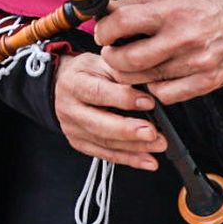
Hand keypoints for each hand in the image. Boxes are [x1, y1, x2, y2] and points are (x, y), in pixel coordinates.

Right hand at [53, 52, 162, 171]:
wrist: (64, 84)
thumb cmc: (88, 72)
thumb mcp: (102, 62)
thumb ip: (123, 73)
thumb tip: (150, 87)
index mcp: (73, 83)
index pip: (98, 93)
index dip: (124, 99)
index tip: (149, 102)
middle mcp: (69, 109)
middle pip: (100, 124)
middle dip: (129, 131)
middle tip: (153, 133)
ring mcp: (73, 129)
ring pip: (105, 143)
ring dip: (135, 147)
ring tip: (158, 144)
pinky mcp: (80, 143)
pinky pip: (106, 155)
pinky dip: (129, 159)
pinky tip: (148, 160)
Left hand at [93, 0, 222, 105]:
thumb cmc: (213, 6)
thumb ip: (140, 3)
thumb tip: (106, 10)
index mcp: (174, 11)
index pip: (122, 23)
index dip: (104, 30)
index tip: (103, 33)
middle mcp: (184, 39)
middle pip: (127, 59)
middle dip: (111, 56)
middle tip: (112, 50)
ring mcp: (196, 64)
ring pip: (142, 80)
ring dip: (128, 73)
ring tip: (132, 61)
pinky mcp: (205, 84)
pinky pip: (164, 95)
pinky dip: (153, 87)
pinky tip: (155, 75)